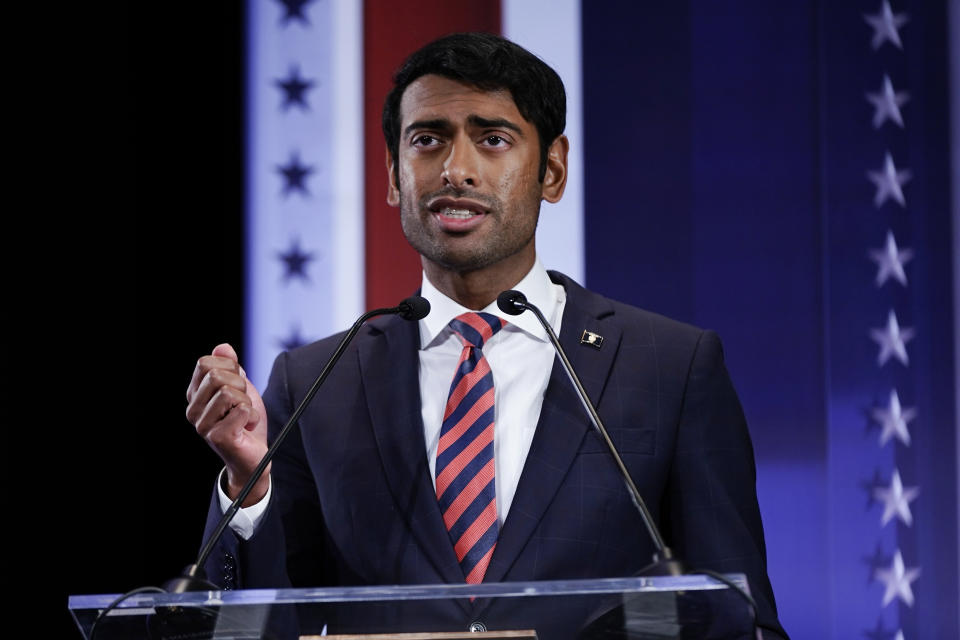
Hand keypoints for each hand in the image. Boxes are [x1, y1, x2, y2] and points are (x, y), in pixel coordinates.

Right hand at [186, 343, 269, 505]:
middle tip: (242, 404)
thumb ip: (231, 367)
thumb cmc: (245, 420)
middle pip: (217, 376)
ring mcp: (202, 425)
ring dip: (247, 403)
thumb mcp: (240, 387)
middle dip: (240, 386)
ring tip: (244, 417)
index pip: (206, 363)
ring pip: (230, 393)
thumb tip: (223, 347)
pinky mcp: (218, 437)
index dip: (230, 368)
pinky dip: (252, 416)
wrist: (253, 455)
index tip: (236, 386)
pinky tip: (246, 428)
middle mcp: (193, 410)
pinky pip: (242, 410)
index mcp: (195, 394)